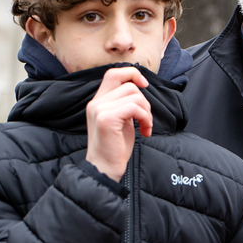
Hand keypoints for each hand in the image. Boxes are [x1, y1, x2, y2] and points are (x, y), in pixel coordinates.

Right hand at [85, 67, 150, 181]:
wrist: (104, 169)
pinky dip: (145, 118)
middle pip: (128, 85)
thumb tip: (140, 87)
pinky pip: (134, 108)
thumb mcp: (120, 120)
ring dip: (146, 112)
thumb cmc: (115, 147)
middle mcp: (96, 103)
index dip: (132, 74)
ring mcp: (99, 110)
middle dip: (145, 101)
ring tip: (146, 126)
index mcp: (98, 101)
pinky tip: (145, 131)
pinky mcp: (106, 119)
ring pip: (134, 95)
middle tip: (146, 119)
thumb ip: (124, 103)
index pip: (113, 73)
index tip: (145, 85)